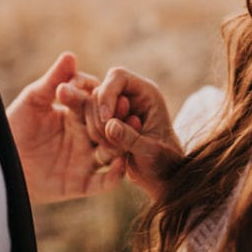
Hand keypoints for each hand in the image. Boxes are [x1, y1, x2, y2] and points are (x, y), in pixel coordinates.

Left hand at [7, 52, 124, 203]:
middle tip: (123, 106)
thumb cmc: (13, 128)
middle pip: (107, 125)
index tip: (102, 88)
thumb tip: (70, 55)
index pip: (94, 102)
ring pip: (111, 151)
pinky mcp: (82, 183)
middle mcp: (86, 135)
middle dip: (115, 116)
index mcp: (76, 114)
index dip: (100, 96)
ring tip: (127, 133)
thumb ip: (52, 81)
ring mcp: (86, 159)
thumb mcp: (32, 102)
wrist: (0, 163)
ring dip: (121, 142)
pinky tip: (120, 164)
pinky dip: (115, 175)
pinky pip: (104, 182)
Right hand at [92, 67, 183, 200]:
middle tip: (107, 141)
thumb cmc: (164, 162)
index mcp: (146, 93)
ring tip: (110, 148)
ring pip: (89, 105)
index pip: (119, 77)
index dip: (107, 94)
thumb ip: (131, 138)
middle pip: (100, 90)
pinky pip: (87, 119)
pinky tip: (104, 149)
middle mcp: (129, 96)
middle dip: (98, 116)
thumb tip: (109, 126)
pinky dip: (91, 133)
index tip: (106, 119)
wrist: (161, 174)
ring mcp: (115, 108)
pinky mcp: (105, 121)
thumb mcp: (151, 152)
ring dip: (93, 126)